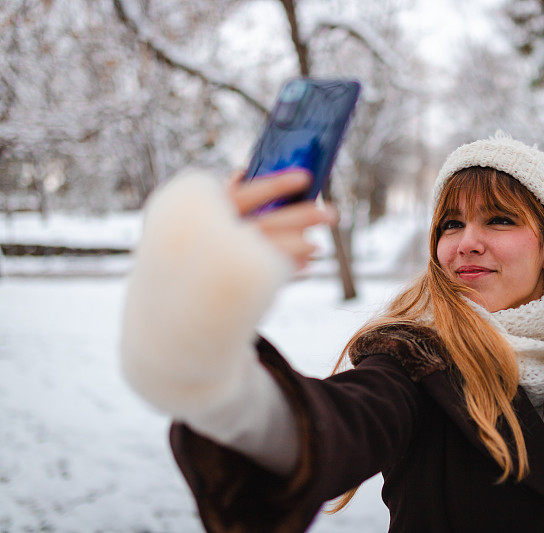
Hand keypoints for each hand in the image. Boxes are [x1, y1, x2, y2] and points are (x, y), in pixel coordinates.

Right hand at [120, 167, 333, 417]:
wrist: (165, 306)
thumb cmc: (190, 252)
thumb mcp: (197, 221)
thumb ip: (222, 201)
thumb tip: (245, 173)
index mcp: (200, 214)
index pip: (243, 194)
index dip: (275, 185)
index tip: (305, 178)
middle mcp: (210, 239)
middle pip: (266, 223)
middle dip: (302, 217)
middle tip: (332, 214)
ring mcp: (220, 265)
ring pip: (269, 251)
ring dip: (299, 246)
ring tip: (320, 244)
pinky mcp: (230, 290)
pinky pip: (267, 276)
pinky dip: (287, 269)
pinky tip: (307, 264)